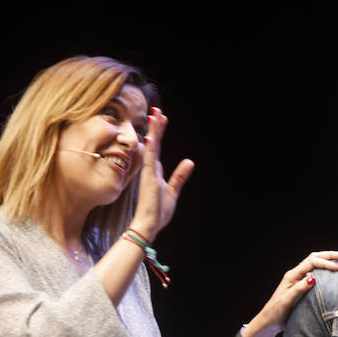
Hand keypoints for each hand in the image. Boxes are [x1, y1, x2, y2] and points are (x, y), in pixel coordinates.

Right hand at [130, 107, 194, 240]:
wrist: (148, 225)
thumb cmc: (158, 212)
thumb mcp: (173, 191)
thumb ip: (180, 176)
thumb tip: (189, 161)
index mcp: (154, 172)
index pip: (157, 148)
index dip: (158, 133)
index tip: (161, 119)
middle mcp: (150, 169)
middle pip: (154, 144)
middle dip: (156, 127)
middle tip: (157, 111)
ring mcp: (148, 173)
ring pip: (152, 148)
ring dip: (154, 132)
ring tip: (155, 116)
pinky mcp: (148, 179)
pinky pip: (150, 160)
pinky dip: (151, 149)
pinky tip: (152, 137)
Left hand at [242, 251, 337, 336]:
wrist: (269, 321)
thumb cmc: (276, 312)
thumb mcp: (287, 301)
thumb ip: (299, 288)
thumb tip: (313, 278)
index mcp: (292, 275)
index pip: (311, 262)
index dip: (326, 263)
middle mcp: (296, 275)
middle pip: (314, 258)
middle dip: (330, 255)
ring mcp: (299, 280)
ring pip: (315, 263)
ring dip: (328, 259)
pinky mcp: (302, 286)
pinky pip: (315, 272)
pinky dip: (325, 268)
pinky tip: (333, 272)